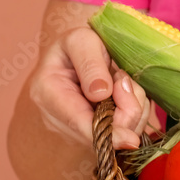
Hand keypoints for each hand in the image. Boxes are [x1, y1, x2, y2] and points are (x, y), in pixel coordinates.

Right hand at [28, 27, 156, 150]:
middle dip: (127, 111)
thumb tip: (101, 94)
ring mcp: (71, 131)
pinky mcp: (88, 136)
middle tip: (124, 78)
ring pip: (116, 137)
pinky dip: (132, 117)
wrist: (78, 53)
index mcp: (46, 92)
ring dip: (132, 111)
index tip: (131, 139)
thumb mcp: (83, 40)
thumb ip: (91, 64)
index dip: (107, 133)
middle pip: (101, 133)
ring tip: (120, 83)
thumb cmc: (79, 44)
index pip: (79, 122)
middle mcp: (55, 118)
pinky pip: (121, 136)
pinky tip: (122, 97)